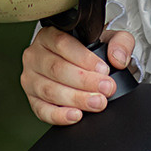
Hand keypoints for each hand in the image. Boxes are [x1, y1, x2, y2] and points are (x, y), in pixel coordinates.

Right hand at [20, 26, 134, 125]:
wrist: (81, 64)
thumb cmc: (90, 49)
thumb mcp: (108, 38)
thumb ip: (119, 42)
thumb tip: (118, 59)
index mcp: (49, 35)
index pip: (62, 44)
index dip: (84, 58)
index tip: (103, 70)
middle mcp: (36, 55)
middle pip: (57, 69)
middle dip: (84, 81)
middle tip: (106, 89)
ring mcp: (31, 78)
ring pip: (50, 90)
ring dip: (76, 99)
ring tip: (97, 103)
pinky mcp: (32, 99)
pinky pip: (42, 110)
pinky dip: (59, 115)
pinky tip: (76, 115)